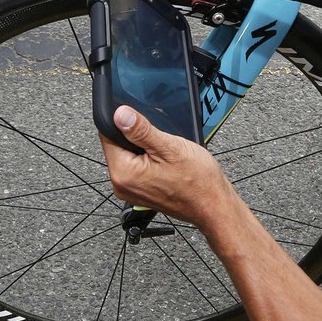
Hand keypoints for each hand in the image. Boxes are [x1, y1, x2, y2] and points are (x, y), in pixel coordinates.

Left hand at [100, 106, 237, 229]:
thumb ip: (141, 130)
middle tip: (162, 143)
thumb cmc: (198, 182)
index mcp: (123, 173)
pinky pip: (137, 167)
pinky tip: (166, 164)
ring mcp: (130, 190)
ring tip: (166, 156)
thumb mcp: (170, 147)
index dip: (124, 123)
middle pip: (118, 145)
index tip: (143, 124)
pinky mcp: (140, 192)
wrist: (214, 205)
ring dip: (145, 148)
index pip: (107, 135)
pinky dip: (150, 160)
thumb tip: (120, 114)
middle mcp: (122, 185)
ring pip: (129, 155)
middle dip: (137, 137)